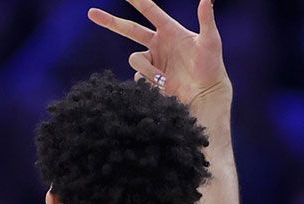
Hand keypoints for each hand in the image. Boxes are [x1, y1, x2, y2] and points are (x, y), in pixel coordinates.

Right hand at [88, 0, 227, 104]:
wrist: (206, 93)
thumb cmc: (212, 65)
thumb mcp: (210, 40)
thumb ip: (206, 19)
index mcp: (169, 30)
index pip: (149, 10)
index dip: (136, 0)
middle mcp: (158, 43)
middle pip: (129, 29)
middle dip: (110, 22)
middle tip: (91, 13)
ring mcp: (153, 61)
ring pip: (135, 60)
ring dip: (148, 70)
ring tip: (165, 80)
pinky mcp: (149, 78)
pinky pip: (139, 78)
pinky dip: (149, 83)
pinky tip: (163, 87)